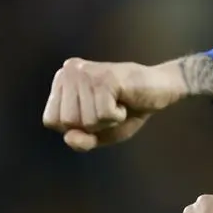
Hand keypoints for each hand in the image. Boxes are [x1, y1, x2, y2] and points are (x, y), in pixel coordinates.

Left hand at [42, 58, 186, 150]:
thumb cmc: (129, 110)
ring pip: (85, 120)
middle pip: (67, 122)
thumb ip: (81, 141)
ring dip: (107, 120)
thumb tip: (69, 137)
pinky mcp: (105, 77)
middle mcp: (69, 72)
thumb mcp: (99, 133)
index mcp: (62, 80)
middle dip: (93, 124)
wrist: (161, 90)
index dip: (78, 127)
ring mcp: (87, 73)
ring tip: (118, 102)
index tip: (97, 111)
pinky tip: (124, 100)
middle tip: (110, 106)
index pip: (51, 121)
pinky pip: (103, 115)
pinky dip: (118, 115)